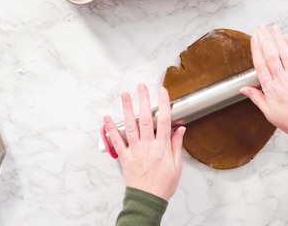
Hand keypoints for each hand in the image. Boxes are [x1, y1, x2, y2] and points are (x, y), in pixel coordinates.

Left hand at [104, 84, 185, 200]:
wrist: (148, 200)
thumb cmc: (163, 184)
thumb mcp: (177, 165)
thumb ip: (176, 145)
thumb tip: (180, 129)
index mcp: (162, 147)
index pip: (164, 120)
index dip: (163, 104)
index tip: (162, 91)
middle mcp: (148, 146)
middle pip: (146, 119)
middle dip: (144, 101)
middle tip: (142, 87)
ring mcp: (135, 151)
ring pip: (131, 126)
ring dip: (127, 109)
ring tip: (125, 95)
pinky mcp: (125, 157)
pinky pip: (116, 141)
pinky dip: (111, 129)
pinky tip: (107, 118)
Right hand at [240, 25, 287, 139]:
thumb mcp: (269, 113)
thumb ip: (257, 98)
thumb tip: (243, 89)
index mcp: (271, 89)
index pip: (260, 65)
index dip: (256, 50)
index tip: (253, 38)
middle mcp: (282, 80)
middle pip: (271, 55)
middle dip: (265, 39)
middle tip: (260, 27)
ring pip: (285, 54)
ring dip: (278, 39)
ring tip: (273, 28)